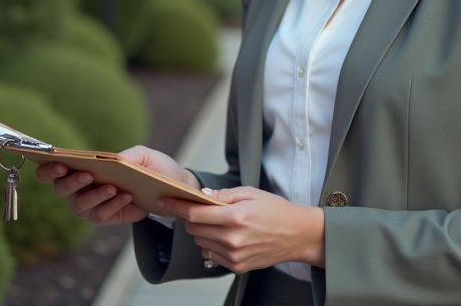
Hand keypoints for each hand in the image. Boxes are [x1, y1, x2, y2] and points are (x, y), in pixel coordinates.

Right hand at [34, 145, 200, 226]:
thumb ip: (130, 154)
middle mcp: (77, 189)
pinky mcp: (104, 218)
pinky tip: (127, 197)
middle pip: (61, 189)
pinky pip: (100, 215)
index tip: (60, 164)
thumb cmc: (148, 166)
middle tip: (87, 174)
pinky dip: (113, 205)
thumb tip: (116, 160)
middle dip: (72, 182)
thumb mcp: (144, 155)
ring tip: (112, 187)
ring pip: (79, 205)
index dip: (49, 169)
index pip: (50, 171)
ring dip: (94, 195)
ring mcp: (88, 205)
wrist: (168, 186)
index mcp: (78, 167)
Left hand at [157, 187, 324, 272]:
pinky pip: (210, 255)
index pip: (196, 213)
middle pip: (194, 228)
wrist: (297, 235)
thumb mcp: (251, 193)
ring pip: (200, 242)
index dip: (177, 205)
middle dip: (194, 217)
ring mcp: (234, 255)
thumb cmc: (275, 210)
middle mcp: (233, 238)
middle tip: (206, 210)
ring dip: (203, 232)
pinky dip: (213, 245)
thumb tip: (203, 197)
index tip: (164, 200)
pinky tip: (228, 237)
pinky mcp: (237, 267)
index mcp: (236, 216)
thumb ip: (224, 195)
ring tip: (222, 224)